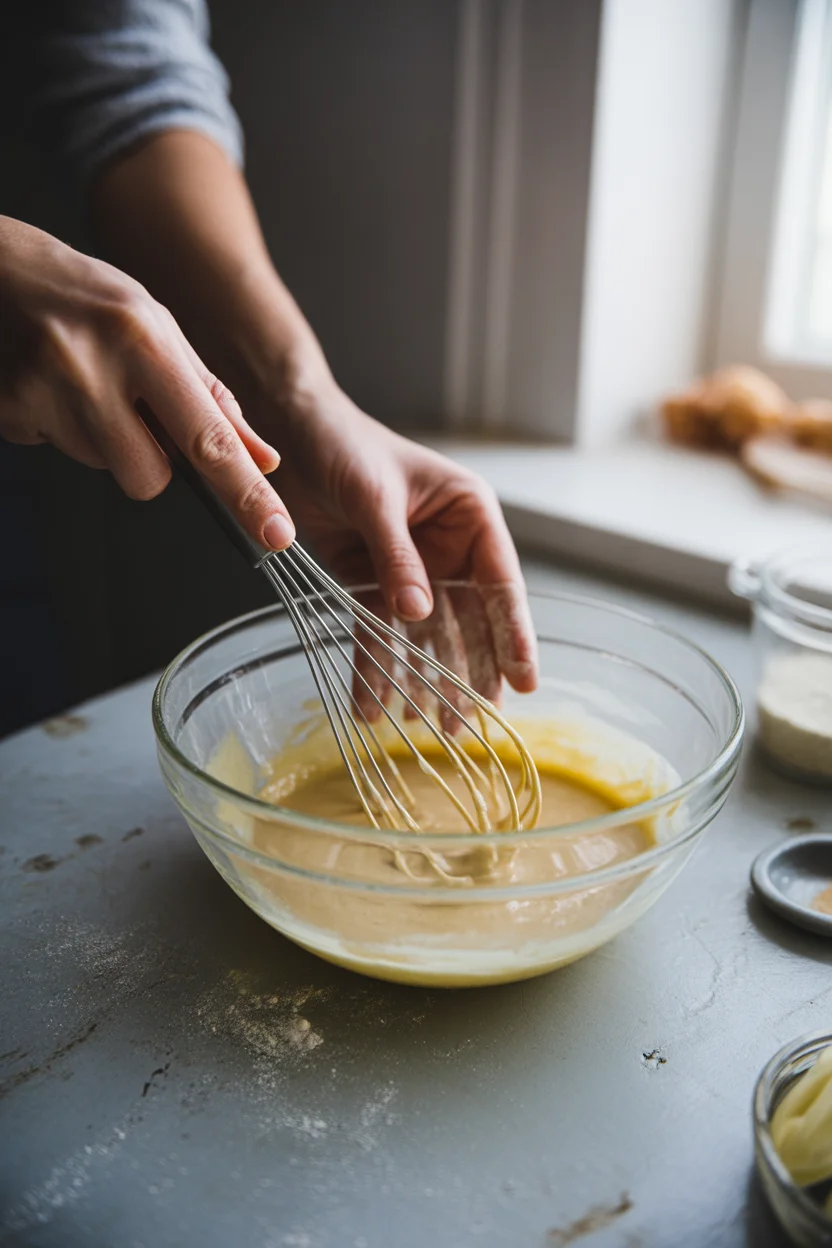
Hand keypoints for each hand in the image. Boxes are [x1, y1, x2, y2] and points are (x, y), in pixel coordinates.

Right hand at [0, 217, 294, 549]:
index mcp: (144, 341)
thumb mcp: (160, 329)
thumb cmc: (88, 299)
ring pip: (104, 468)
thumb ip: (212, 398)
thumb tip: (263, 459)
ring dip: (103, 441)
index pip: (208, 438)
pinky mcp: (9, 411)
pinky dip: (60, 430)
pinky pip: (55, 452)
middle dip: (150, 460)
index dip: (246, 491)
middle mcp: (93, 368)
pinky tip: (51, 388)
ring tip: (83, 385)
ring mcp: (43, 393)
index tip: (275, 530)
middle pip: (149, 477)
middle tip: (129, 409)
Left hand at [262, 382, 538, 716]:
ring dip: (425, 679)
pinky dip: (375, 666)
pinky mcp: (371, 580)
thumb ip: (397, 556)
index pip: (500, 581)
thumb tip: (419, 612)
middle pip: (467, 619)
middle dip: (468, 671)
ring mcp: (411, 567)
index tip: (524, 680)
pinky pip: (378, 630)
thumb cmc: (344, 442)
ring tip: (427, 727)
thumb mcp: (374, 497)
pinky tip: (372, 704)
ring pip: (426, 634)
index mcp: (469, 514)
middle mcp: (448, 545)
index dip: (513, 633)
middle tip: (470, 722)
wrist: (291, 428)